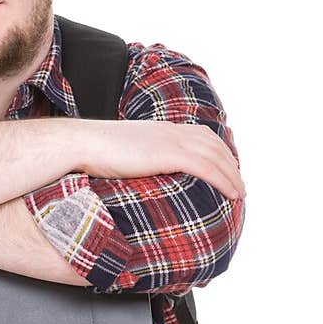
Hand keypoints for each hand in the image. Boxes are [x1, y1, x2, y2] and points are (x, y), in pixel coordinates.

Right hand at [80, 121, 245, 199]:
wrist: (82, 143)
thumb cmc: (93, 152)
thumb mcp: (121, 151)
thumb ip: (135, 157)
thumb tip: (133, 172)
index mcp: (161, 129)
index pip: (201, 135)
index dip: (218, 151)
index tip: (226, 167)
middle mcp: (171, 131)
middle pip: (214, 144)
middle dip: (231, 164)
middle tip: (239, 184)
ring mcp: (171, 142)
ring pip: (216, 157)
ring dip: (233, 175)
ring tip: (240, 193)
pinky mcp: (169, 155)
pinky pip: (207, 168)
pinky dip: (225, 180)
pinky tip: (233, 194)